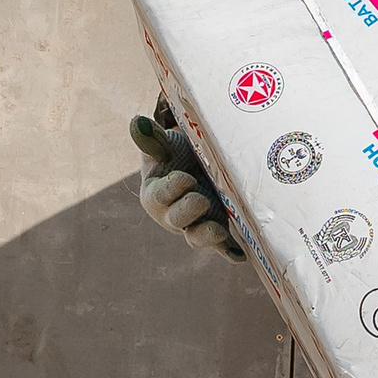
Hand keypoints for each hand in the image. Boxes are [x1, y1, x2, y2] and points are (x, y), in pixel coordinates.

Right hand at [129, 98, 238, 257]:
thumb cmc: (175, 156)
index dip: (173, 188)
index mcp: (155, 195)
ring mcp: (196, 225)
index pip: (161, 195)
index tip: (185, 178)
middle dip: (189, 211)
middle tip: (202, 199)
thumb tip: (137, 122)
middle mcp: (173, 216)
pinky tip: (239, 256)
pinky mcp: (217, 230)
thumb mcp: (163, 146)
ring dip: (208, 236)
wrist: (195, 167)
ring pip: (198, 236)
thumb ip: (151, 138)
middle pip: (178, 219)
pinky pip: (222, 246)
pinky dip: (229, 251)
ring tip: (220, 233)